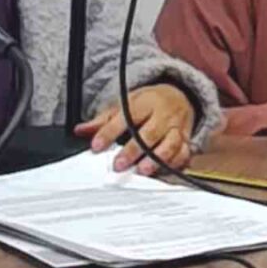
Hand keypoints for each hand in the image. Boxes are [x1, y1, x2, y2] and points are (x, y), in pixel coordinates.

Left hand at [76, 82, 197, 173]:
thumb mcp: (126, 104)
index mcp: (144, 103)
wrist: (180, 95)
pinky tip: (163, 172)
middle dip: (134, 150)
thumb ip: (103, 120)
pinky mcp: (186, 140)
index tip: (96, 146)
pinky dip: (174, 163)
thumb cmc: (149, 103)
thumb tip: (80, 130)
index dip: (110, 132)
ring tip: (143, 170)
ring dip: (157, 159)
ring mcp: (176, 128)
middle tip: (118, 165)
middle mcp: (162, 115)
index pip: (126, 117)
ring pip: (170, 143)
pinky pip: (184, 153)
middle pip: (149, 133)